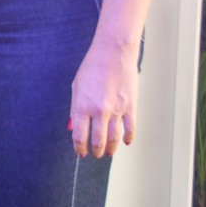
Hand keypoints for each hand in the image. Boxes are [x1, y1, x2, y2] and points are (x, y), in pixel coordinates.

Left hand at [69, 40, 138, 158]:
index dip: (80, 147)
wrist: (113, 52)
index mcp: (82, 106)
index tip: (81, 152)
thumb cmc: (92, 67)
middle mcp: (99, 111)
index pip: (79, 135)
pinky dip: (128, 138)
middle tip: (95, 154)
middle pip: (97, 141)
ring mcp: (116, 110)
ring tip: (109, 152)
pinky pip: (130, 129)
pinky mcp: (130, 107)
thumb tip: (75, 126)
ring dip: (111, 149)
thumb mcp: (77, 86)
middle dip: (95, 151)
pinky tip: (126, 142)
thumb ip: (76, 107)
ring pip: (114, 139)